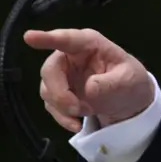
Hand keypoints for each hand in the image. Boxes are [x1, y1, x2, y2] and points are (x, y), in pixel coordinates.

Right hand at [24, 28, 153, 131]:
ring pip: (47, 89)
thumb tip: (89, 88)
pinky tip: (77, 124)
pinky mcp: (59, 91)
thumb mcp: (128, 80)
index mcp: (90, 44)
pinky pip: (50, 104)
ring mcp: (64, 74)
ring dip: (64, 107)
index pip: (68, 39)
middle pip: (50, 70)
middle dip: (60, 92)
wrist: (129, 102)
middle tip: (76, 109)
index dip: (48, 38)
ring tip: (88, 112)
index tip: (29, 37)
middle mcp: (72, 55)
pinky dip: (62, 116)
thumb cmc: (130, 80)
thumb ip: (109, 83)